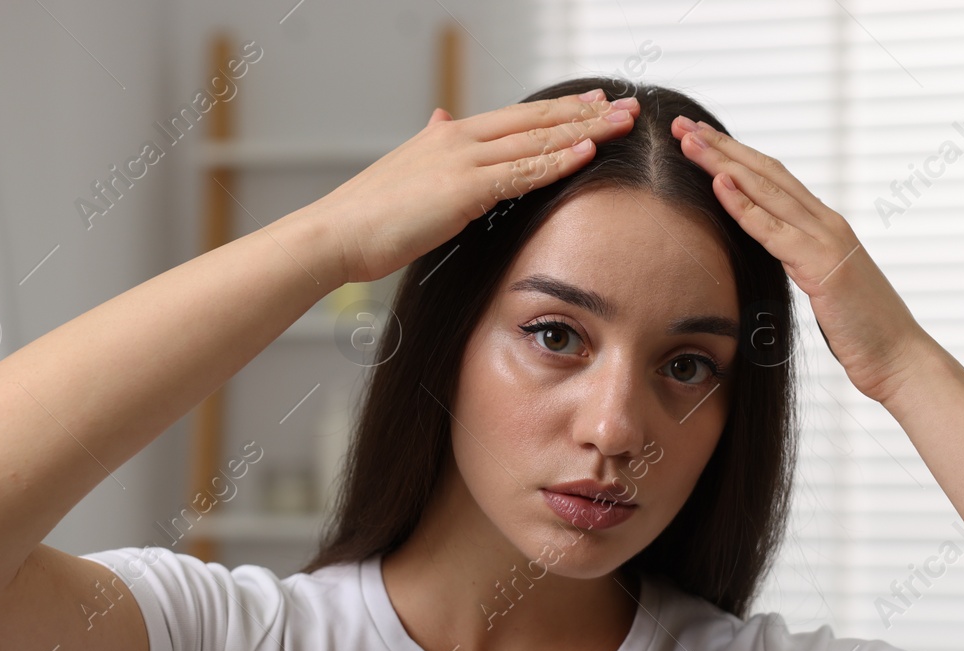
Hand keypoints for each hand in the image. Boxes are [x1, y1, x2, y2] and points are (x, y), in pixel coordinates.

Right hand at [304, 89, 641, 285]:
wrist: (336, 233)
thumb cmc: (368, 215)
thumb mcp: (405, 169)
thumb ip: (430, 144)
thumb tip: (439, 119)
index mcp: (449, 135)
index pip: (517, 117)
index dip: (560, 110)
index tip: (594, 103)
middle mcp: (460, 138)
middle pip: (536, 121)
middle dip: (586, 114)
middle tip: (627, 106)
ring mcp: (463, 161)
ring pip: (537, 141)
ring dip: (585, 132)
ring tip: (623, 125)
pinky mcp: (463, 190)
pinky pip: (521, 173)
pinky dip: (557, 161)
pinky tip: (587, 152)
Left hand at [670, 115, 930, 404]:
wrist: (898, 357)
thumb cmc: (861, 331)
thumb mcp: (824, 288)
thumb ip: (802, 264)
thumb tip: (776, 259)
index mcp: (823, 226)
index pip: (772, 179)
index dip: (734, 155)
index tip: (699, 138)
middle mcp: (825, 222)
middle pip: (765, 171)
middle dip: (720, 146)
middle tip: (681, 123)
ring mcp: (825, 239)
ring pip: (765, 189)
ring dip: (722, 162)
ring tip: (688, 140)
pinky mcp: (821, 264)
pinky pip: (773, 229)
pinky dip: (743, 204)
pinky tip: (718, 183)